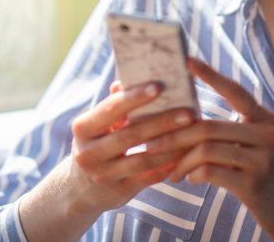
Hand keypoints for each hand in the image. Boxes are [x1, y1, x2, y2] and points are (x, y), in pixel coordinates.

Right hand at [19, 81, 196, 241]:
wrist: (80, 189)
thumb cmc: (97, 144)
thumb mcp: (97, 124)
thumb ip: (113, 104)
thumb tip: (125, 80)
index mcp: (83, 128)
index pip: (111, 109)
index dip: (135, 98)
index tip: (159, 86)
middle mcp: (89, 153)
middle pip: (131, 134)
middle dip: (162, 122)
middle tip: (188, 112)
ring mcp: (103, 175)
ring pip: (143, 158)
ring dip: (171, 145)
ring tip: (193, 133)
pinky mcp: (119, 192)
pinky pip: (149, 177)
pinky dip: (168, 165)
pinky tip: (185, 153)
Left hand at [146, 59, 273, 241]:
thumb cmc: (267, 176)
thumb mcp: (258, 146)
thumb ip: (233, 131)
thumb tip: (188, 121)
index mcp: (265, 119)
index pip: (235, 91)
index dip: (211, 75)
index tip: (188, 61)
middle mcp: (267, 133)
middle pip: (208, 126)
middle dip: (174, 136)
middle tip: (151, 144)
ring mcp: (262, 159)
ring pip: (206, 150)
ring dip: (181, 162)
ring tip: (172, 171)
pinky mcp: (254, 184)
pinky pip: (211, 172)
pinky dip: (194, 175)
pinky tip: (190, 180)